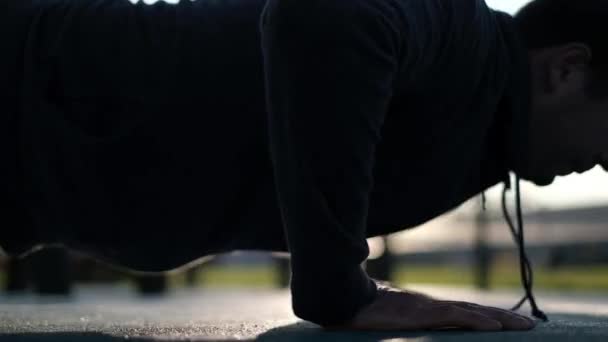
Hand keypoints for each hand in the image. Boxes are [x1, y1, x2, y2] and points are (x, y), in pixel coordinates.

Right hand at [327, 281, 536, 330]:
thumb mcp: (390, 321)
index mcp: (427, 309)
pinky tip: (495, 327)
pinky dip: (477, 321)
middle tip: (531, 326)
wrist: (347, 298)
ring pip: (472, 313)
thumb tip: (406, 325)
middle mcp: (432, 306)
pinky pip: (455, 317)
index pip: (465, 312)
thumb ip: (404, 322)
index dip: (488, 316)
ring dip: (500, 319)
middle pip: (476, 311)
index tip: (509, 323)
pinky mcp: (421, 314)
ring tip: (525, 327)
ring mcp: (428, 308)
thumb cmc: (364, 311)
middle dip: (504, 318)